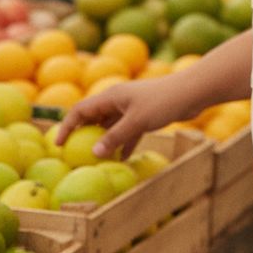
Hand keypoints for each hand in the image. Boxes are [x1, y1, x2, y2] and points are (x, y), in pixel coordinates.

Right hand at [55, 76, 186, 159]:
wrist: (192, 91)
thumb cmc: (163, 102)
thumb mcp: (136, 122)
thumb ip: (115, 137)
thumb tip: (93, 153)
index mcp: (111, 96)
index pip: (81, 110)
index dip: (67, 126)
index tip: (59, 145)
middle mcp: (118, 100)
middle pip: (94, 118)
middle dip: (84, 135)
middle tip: (75, 155)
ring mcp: (132, 108)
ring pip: (112, 126)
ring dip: (105, 142)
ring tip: (97, 161)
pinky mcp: (145, 115)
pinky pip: (128, 131)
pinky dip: (124, 143)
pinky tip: (122, 159)